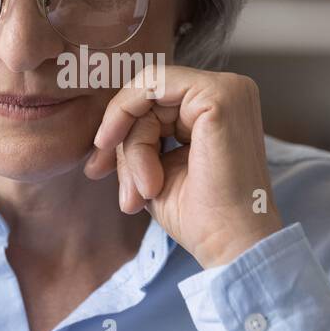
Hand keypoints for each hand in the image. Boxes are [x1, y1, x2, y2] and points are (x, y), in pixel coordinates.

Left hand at [83, 65, 284, 268]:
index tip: (99, 169)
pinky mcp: (218, 95)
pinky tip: (141, 170)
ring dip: (132, 145)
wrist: (230, 245)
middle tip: (127, 195)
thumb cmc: (201, 216)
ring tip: (145, 191)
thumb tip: (103, 136)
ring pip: (147, 94)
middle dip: (124, 143)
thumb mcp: (156, 170)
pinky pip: (152, 85)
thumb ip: (137, 141)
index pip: (157, 101)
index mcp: (220, 107)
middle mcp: (230, 90)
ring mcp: (227, 89)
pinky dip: (130, 121)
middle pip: (149, 97)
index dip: (122, 131)